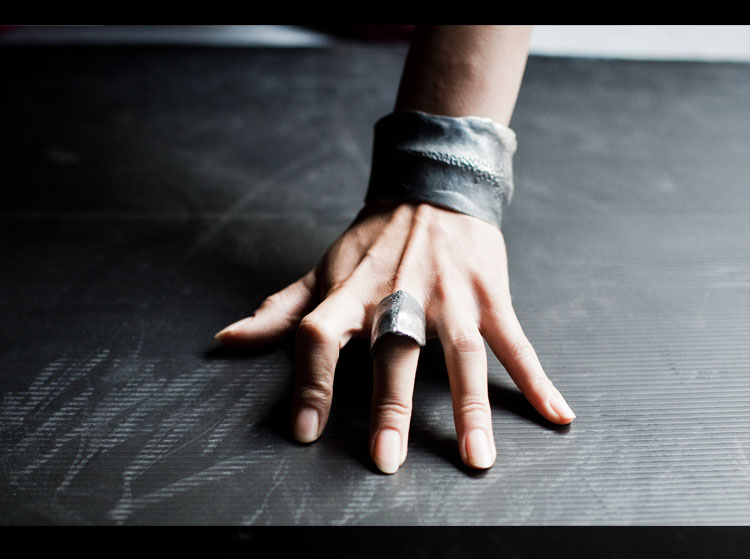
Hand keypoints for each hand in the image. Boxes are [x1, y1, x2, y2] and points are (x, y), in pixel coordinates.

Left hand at [215, 200, 574, 472]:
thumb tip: (228, 341)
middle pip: (393, 351)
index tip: (306, 430)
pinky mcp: (489, 295)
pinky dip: (537, 379)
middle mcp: (400, 295)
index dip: (309, 381)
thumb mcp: (323, 270)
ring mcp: (451, 296)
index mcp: (352, 293)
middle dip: (390, 405)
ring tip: (477, 458)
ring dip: (472, 406)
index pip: (319, 336)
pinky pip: (515, 341)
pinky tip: (557, 414)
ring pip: (461, 353)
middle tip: (386, 459)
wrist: (431, 189)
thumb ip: (280, 311)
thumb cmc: (373, 241)